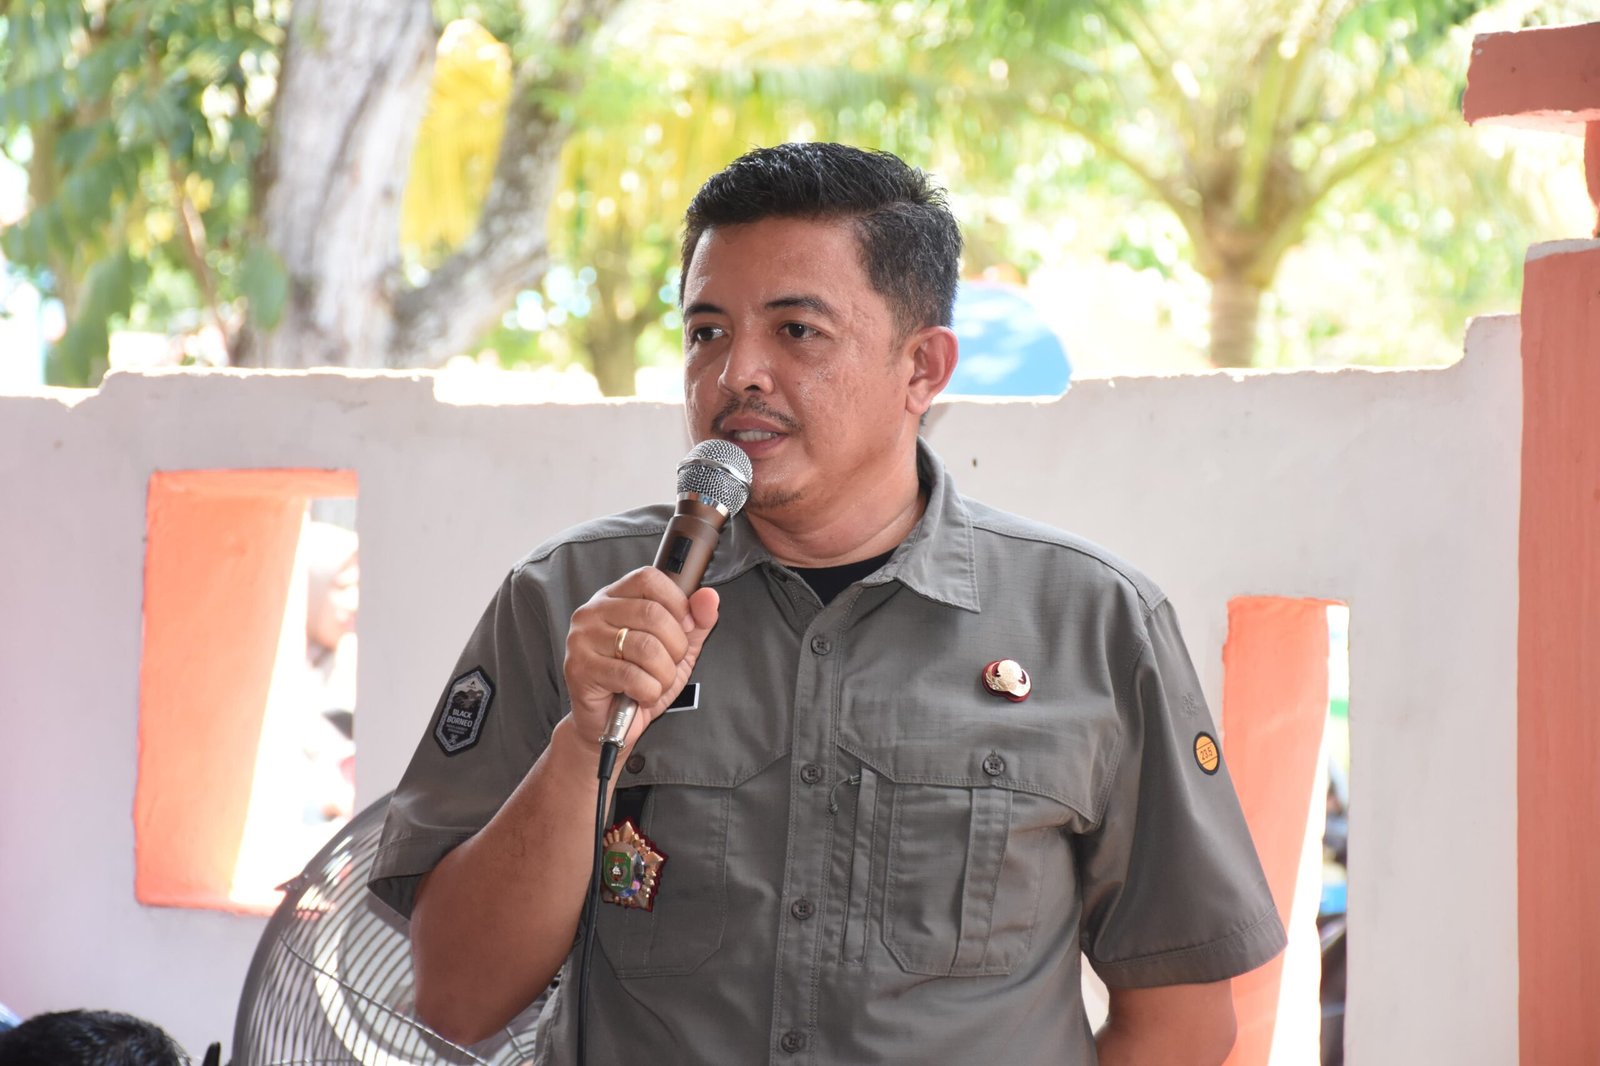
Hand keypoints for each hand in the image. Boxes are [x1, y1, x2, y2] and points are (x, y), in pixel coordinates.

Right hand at [563, 567, 719, 752]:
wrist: (607, 724)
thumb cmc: (639, 681)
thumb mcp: (676, 648)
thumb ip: (696, 621)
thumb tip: (709, 596)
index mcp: (615, 597)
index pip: (649, 578)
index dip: (677, 602)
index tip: (685, 627)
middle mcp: (593, 612)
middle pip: (652, 613)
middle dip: (675, 646)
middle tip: (670, 665)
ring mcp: (582, 639)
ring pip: (645, 647)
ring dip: (664, 674)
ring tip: (656, 683)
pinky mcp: (579, 668)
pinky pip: (631, 676)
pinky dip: (649, 692)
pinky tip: (641, 696)